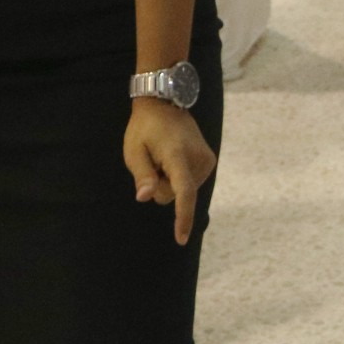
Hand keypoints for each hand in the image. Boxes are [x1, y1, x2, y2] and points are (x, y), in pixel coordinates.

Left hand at [125, 99, 217, 245]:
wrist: (166, 105)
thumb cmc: (145, 128)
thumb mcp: (134, 150)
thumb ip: (142, 175)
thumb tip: (145, 197)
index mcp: (178, 155)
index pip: (183, 191)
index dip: (183, 216)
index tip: (181, 239)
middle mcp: (198, 159)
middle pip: (175, 194)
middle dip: (160, 186)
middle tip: (153, 162)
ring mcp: (207, 160)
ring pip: (182, 191)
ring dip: (169, 181)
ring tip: (163, 157)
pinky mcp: (209, 162)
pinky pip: (188, 184)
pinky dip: (178, 178)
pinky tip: (173, 159)